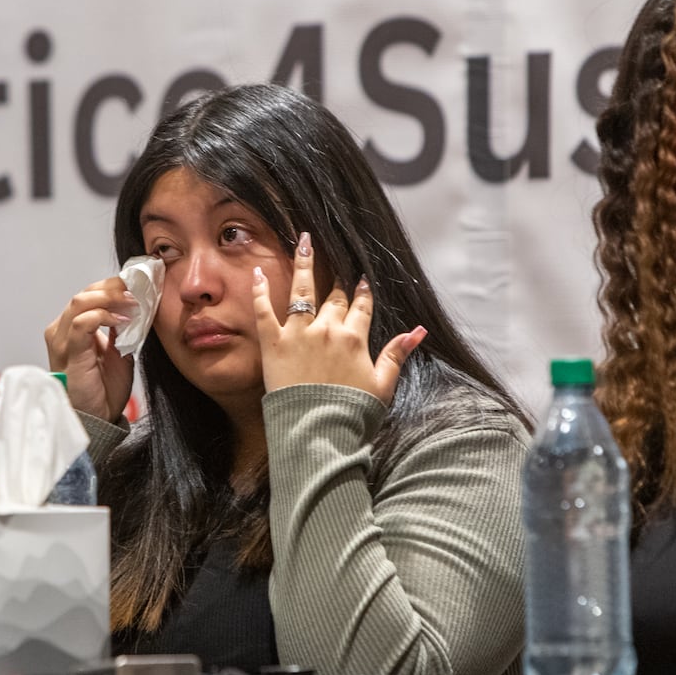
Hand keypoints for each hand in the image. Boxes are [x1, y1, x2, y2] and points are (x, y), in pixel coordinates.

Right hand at [43, 276, 137, 422]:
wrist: (99, 417)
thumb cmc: (104, 389)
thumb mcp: (119, 350)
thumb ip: (120, 328)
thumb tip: (134, 305)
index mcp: (72, 328)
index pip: (90, 295)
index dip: (114, 286)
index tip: (140, 284)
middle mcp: (62, 330)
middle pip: (85, 293)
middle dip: (114, 286)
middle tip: (139, 288)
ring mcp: (62, 339)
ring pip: (82, 301)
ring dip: (111, 297)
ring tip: (133, 301)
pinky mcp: (68, 351)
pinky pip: (82, 322)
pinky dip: (104, 315)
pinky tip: (123, 320)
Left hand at [251, 232, 426, 405]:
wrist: (317, 433)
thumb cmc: (352, 414)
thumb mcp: (382, 385)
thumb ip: (397, 354)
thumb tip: (419, 331)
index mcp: (355, 338)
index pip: (361, 306)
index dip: (362, 291)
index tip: (361, 278)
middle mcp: (327, 329)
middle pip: (334, 297)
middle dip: (337, 279)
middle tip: (334, 257)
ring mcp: (298, 334)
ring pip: (302, 291)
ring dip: (304, 264)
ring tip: (303, 240)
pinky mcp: (272, 344)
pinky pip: (264, 311)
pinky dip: (260, 291)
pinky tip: (256, 272)